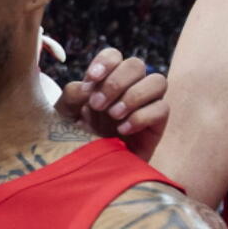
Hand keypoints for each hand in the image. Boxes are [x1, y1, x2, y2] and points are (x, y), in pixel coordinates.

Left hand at [54, 47, 168, 159]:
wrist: (87, 173)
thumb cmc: (75, 140)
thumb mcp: (64, 117)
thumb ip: (71, 96)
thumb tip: (88, 87)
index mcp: (105, 81)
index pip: (114, 55)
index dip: (106, 61)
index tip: (91, 79)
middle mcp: (128, 89)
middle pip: (137, 64)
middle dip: (116, 82)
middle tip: (97, 105)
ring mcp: (145, 105)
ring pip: (158, 81)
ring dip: (133, 95)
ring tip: (113, 116)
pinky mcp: (156, 126)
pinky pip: (162, 109)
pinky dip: (141, 117)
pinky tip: (122, 131)